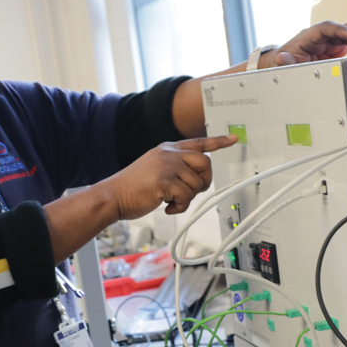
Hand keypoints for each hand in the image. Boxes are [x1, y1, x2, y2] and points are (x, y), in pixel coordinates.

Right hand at [98, 135, 238, 218]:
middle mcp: (169, 153)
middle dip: (203, 181)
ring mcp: (167, 166)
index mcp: (167, 148)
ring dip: (186, 198)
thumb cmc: (133, 186)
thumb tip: (197, 175)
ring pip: (196, 184)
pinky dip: (179, 207)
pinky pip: (186, 197)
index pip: (198, 142)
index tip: (233, 139)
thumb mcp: (154, 167)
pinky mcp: (165, 181)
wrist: (113, 195)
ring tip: (170, 200)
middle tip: (190, 191)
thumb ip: (174, 165)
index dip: (218, 141)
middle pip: (205, 163)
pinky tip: (166, 206)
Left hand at [264, 21, 346, 67]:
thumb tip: (282, 58)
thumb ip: (286, 62)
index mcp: (310, 36)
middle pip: (345, 27)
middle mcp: (324, 34)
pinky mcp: (339, 46)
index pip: (327, 28)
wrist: (287, 62)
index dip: (341, 31)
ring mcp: (333, 39)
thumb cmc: (286, 59)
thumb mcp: (284, 63)